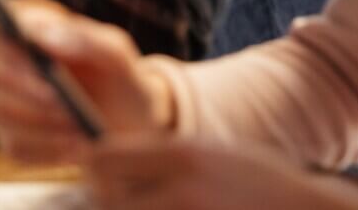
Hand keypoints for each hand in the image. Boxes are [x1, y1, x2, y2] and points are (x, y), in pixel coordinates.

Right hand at [0, 0, 171, 164]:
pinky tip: (76, 149)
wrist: (130, 123)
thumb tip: (44, 37)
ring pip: (0, 117)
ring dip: (43, 126)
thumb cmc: (118, 78)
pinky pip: (13, 149)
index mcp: (21, 32)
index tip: (33, 64)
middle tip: (67, 107)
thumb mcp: (116, 53)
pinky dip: (47, 151)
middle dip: (30, 94)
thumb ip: (85, 38)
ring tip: (82, 132)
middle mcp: (3, 67)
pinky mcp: (11, 139)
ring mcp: (1, 105)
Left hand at [84, 137, 357, 209]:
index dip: (96, 167)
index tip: (99, 172)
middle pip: (106, 199)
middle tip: (118, 197)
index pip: (104, 157)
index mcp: (182, 155)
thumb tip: (102, 161)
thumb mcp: (211, 153)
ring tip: (147, 203)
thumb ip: (162, 157)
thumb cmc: (260, 183)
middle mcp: (182, 190)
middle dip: (107, 199)